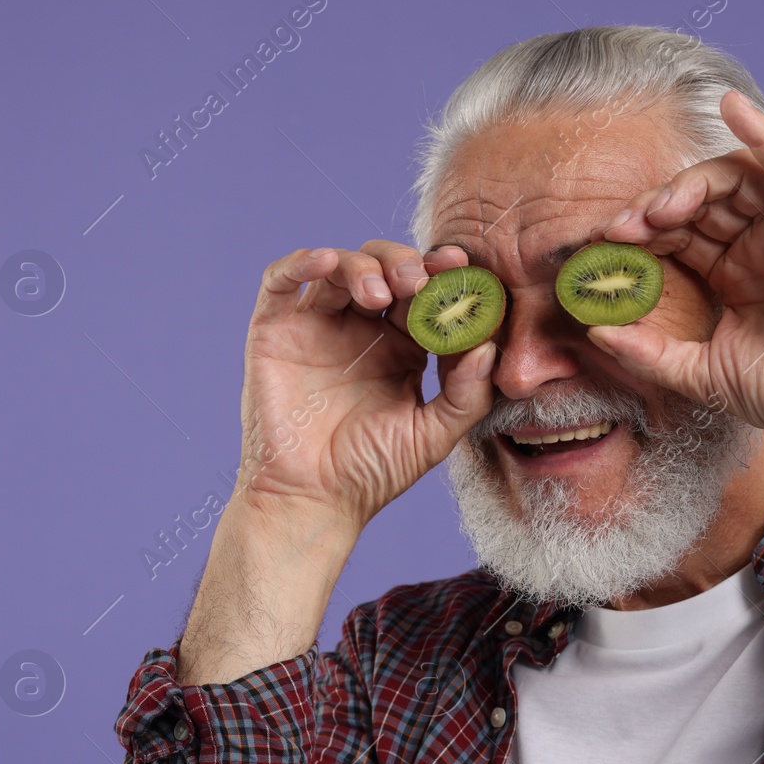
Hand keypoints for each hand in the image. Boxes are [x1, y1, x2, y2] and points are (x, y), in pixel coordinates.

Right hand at [235, 240, 495, 530]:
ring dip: (363, 265)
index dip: (441, 273)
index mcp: (400, 346)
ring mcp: (315, 326)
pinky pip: (281, 281)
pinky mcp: (274, 331)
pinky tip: (325, 263)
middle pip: (383, 267)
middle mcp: (358, 329)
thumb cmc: (370, 473)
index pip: (423, 292)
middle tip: (418, 281)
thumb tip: (489, 345)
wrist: (311, 500)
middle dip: (404, 263)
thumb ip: (466, 393)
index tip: (460, 267)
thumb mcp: (433, 436)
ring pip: (338, 267)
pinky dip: (301, 262)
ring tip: (380, 294)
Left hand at [584, 89, 763, 460]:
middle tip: (618, 229)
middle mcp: (759, 245)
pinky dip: (762, 132)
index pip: (680, 232)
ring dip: (688, 184)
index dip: (641, 231)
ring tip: (656, 211)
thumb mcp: (695, 370)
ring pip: (735, 177)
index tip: (603, 245)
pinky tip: (733, 106)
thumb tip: (595, 330)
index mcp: (734, 273)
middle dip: (654, 208)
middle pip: (700, 200)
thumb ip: (646, 350)